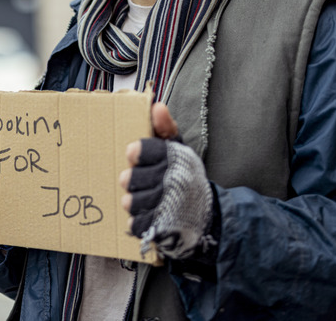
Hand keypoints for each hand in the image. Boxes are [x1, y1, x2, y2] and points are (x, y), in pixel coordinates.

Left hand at [119, 103, 212, 258]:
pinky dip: (138, 220)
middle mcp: (175, 182)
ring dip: (132, 201)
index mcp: (177, 159)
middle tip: (131, 180)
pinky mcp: (164, 229)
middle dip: (131, 179)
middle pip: (132, 178)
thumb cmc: (184, 176)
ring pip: (132, 202)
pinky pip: (138, 224)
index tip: (132, 154)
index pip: (144, 150)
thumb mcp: (179, 150)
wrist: (205, 214)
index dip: (136, 152)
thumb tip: (157, 106)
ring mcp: (170, 207)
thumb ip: (166, 127)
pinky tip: (146, 214)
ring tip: (137, 198)